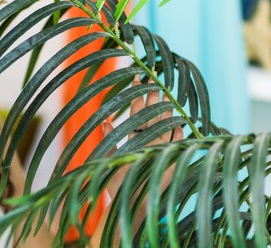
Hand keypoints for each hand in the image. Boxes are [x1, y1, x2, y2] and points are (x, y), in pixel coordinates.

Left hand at [101, 73, 183, 200]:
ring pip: (166, 125)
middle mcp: (149, 142)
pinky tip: (179, 122)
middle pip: (153, 115)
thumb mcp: (110, 160)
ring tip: (167, 95)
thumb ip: (109, 140)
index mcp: (134, 139)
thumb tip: (104, 120)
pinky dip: (178, 134)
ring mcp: (161, 150)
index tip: (138, 79)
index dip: (138, 97)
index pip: (137, 113)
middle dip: (154, 99)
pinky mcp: (169, 160)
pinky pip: (177, 143)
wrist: (129, 204)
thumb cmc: (118, 184)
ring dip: (167, 111)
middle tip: (155, 80)